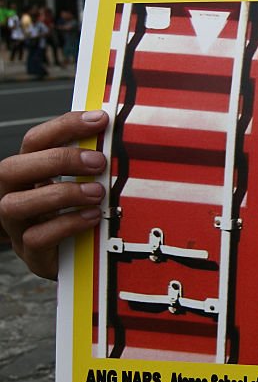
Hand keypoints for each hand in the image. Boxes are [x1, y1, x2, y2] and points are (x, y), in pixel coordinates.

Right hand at [0, 111, 108, 278]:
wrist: (83, 261)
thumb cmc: (84, 214)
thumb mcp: (87, 184)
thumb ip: (94, 163)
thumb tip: (121, 136)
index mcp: (29, 173)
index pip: (34, 141)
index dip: (64, 127)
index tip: (100, 119)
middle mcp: (14, 196)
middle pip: (11, 168)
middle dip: (57, 160)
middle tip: (98, 162)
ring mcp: (18, 226)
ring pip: (14, 205)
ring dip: (60, 194)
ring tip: (97, 193)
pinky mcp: (31, 254)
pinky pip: (36, 238)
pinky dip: (66, 224)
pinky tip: (92, 218)